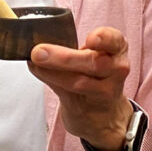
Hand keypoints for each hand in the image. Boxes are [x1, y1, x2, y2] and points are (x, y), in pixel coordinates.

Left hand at [28, 27, 133, 150]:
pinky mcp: (89, 107)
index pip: (114, 40)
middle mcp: (117, 68)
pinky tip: (37, 70)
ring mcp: (107, 91)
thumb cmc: (93, 73)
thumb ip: (70, 45)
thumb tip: (35, 40)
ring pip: (79, 82)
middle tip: (39, 52)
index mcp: (117, 48)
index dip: (104, 38)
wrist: (103, 111)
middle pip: (94, 63)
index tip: (91, 39)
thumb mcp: (90, 54)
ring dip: (51, 71)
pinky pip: (67, 93)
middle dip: (64, 58)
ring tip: (35, 62)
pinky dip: (49, 79)